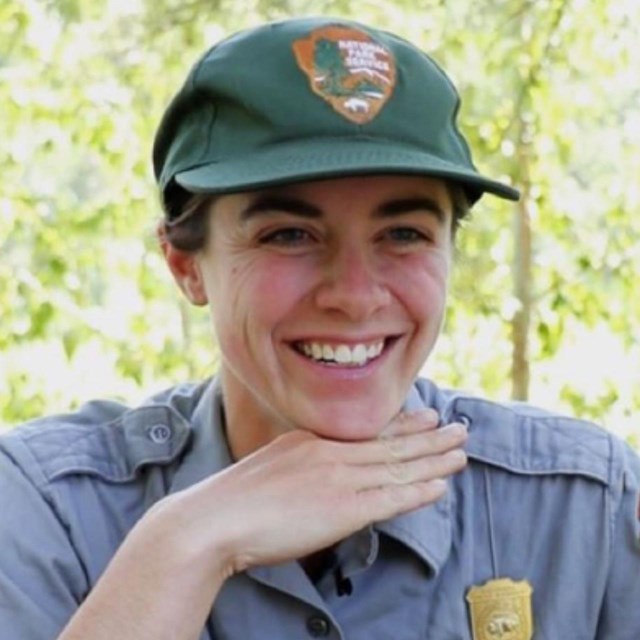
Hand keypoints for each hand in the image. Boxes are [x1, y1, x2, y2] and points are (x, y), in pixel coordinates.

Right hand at [159, 409, 466, 576]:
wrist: (216, 519)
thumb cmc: (235, 500)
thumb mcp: (271, 466)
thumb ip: (301, 464)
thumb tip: (320, 473)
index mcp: (312, 440)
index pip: (367, 431)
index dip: (402, 424)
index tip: (426, 416)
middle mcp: (331, 453)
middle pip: (391, 444)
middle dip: (429, 436)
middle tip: (458, 426)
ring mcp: (339, 479)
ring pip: (399, 467)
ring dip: (434, 460)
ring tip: (461, 451)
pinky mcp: (344, 509)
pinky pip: (392, 499)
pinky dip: (419, 492)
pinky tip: (440, 486)